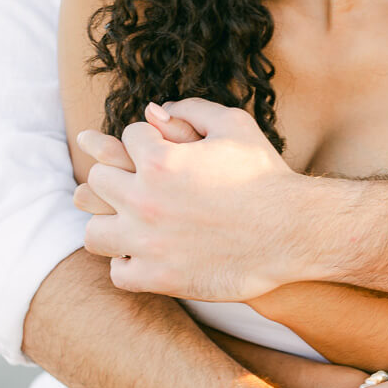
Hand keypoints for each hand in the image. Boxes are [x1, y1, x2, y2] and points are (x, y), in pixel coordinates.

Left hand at [75, 99, 313, 299]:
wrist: (293, 231)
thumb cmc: (266, 176)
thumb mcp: (235, 126)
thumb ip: (192, 110)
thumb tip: (153, 109)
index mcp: (159, 160)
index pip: (126, 139)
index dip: (146, 141)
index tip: (162, 152)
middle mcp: (144, 200)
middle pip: (98, 181)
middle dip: (120, 176)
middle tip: (141, 184)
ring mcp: (147, 243)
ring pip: (94, 232)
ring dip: (110, 223)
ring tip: (131, 221)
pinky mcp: (159, 278)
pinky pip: (118, 272)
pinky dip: (127, 263)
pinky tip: (144, 254)